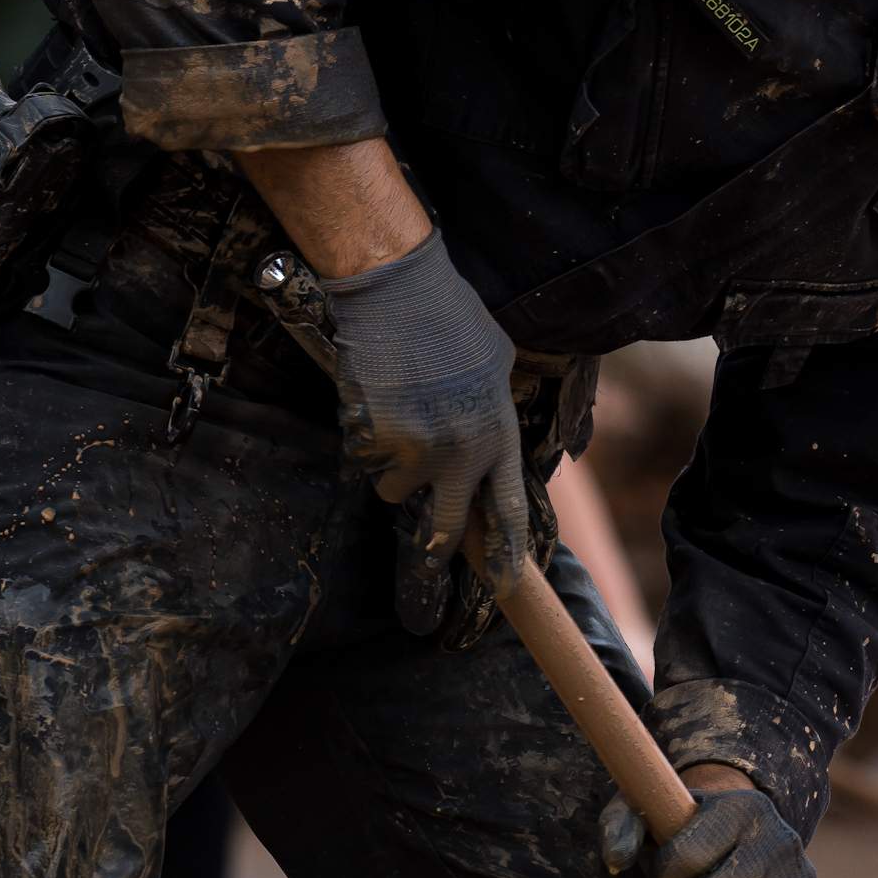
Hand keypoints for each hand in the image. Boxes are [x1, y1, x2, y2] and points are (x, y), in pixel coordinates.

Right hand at [315, 226, 532, 636]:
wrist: (399, 293)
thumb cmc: (454, 320)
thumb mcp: (497, 369)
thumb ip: (494, 418)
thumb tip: (488, 448)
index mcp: (497, 436)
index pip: (508, 509)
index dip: (509, 551)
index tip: (510, 584)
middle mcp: (458, 453)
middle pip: (448, 525)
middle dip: (439, 544)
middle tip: (434, 552)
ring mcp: (411, 450)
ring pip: (398, 492)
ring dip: (396, 473)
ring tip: (399, 424)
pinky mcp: (371, 441)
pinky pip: (367, 462)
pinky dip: (368, 444)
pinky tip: (377, 405)